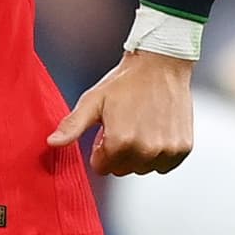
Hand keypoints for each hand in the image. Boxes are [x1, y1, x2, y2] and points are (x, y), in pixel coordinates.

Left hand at [48, 48, 195, 175]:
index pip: (102, 168)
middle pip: (123, 170)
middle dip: (120, 153)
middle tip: (125, 125)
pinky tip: (157, 130)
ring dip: (140, 154)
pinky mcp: (183, 148)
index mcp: (120, 142)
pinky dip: (160, 153)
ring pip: (144, 168)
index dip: (102, 148)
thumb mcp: (93, 101)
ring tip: (142, 125)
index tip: (109, 129)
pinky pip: (165, 165)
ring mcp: (167, 150)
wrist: (161, 64)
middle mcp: (145, 150)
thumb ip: (72, 126)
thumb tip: (52, 143)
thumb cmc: (125, 81)